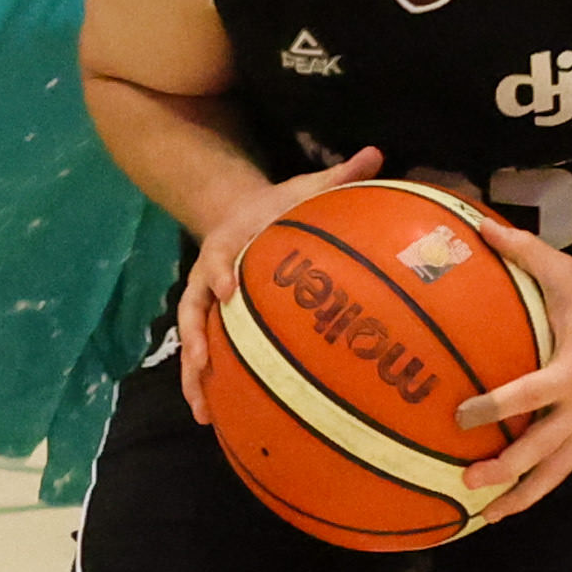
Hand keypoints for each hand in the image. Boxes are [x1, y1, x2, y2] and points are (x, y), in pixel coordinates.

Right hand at [175, 144, 381, 423]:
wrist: (239, 213)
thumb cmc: (278, 206)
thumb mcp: (304, 186)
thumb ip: (338, 175)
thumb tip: (377, 153)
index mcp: (227, 243)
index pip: (217, 258)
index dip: (219, 273)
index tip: (227, 291)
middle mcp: (209, 277)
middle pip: (193, 311)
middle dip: (195, 341)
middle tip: (201, 365)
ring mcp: (208, 303)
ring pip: (193, 342)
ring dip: (194, 376)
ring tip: (202, 413)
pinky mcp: (214, 323)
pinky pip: (207, 355)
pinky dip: (207, 385)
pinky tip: (216, 418)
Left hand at [453, 215, 571, 516]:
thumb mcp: (563, 270)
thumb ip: (520, 249)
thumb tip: (474, 220)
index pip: (530, 395)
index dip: (495, 407)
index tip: (460, 415)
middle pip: (543, 448)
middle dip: (506, 466)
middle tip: (466, 478)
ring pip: (555, 471)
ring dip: (521, 494)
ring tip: (484, 516)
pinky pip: (563, 467)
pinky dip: (537, 488)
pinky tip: (506, 505)